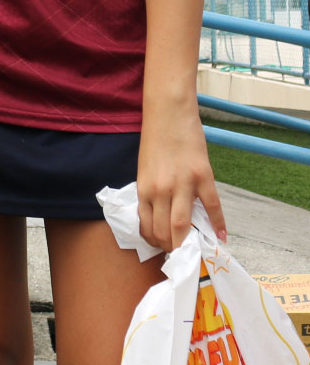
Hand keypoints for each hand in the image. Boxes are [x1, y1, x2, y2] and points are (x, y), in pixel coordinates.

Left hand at [136, 96, 226, 252]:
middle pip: (165, 231)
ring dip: (189, 242)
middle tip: (179, 253)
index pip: (147, 226)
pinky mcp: (202, 176)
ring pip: (183, 225)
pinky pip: (212, 206)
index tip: (162, 246)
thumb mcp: (145, 168)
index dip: (155, 241)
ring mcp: (182, 183)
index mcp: (143, 188)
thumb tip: (160, 216)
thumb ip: (152, 192)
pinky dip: (218, 224)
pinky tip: (221, 236)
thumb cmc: (155, 139)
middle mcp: (160, 189)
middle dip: (171, 247)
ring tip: (195, 249)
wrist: (168, 112)